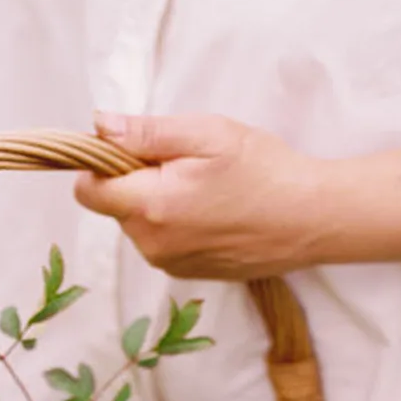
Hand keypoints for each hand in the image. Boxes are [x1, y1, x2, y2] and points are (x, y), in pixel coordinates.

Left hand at [74, 112, 320, 279]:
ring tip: (206, 188)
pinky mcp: (188, 273)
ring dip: (159, 203)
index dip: (102, 164)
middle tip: (187, 165)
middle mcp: (152, 244)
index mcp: (150, 206)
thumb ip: (146, 133)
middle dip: (137, 181)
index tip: (135, 150)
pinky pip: (163, 243)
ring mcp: (170, 263)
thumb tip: (99, 126)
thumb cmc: (264, 170)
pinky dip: (177, 225)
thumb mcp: (206, 134)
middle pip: (115, 206)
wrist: (312, 218)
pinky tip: (215, 211)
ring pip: (139, 225)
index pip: (88, 190)